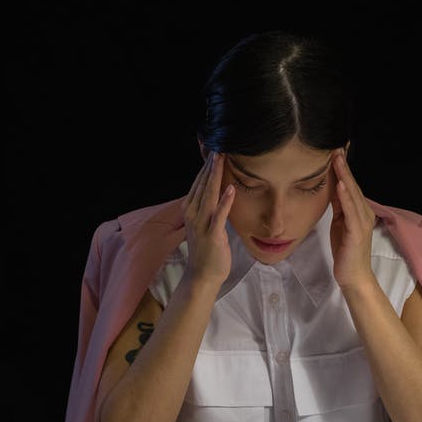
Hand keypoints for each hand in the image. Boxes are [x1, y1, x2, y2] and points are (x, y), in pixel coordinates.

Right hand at [182, 151, 235, 285]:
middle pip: (202, 184)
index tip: (214, 149)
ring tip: (221, 159)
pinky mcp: (212, 235)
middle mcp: (193, 214)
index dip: (206, 166)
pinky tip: (230, 188)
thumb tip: (217, 191)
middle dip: (210, 165)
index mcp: (191, 210)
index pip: (198, 183)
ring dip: (215, 176)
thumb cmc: (206, 250)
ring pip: (208, 195)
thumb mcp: (205, 223)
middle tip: (219, 146)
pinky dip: (224, 201)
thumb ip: (208, 207)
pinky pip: (219, 215)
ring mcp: (202, 224)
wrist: (202, 276)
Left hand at [329, 149, 376, 288]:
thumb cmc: (345, 251)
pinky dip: (345, 196)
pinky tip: (340, 184)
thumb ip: (338, 205)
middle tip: (336, 147)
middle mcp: (364, 212)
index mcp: (359, 209)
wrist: (353, 277)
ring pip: (352, 194)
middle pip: (352, 185)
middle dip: (343, 166)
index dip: (343, 167)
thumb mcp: (339, 222)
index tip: (336, 150)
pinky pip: (350, 210)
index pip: (350, 184)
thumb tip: (332, 186)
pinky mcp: (356, 231)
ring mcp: (362, 221)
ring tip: (337, 159)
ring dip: (344, 175)